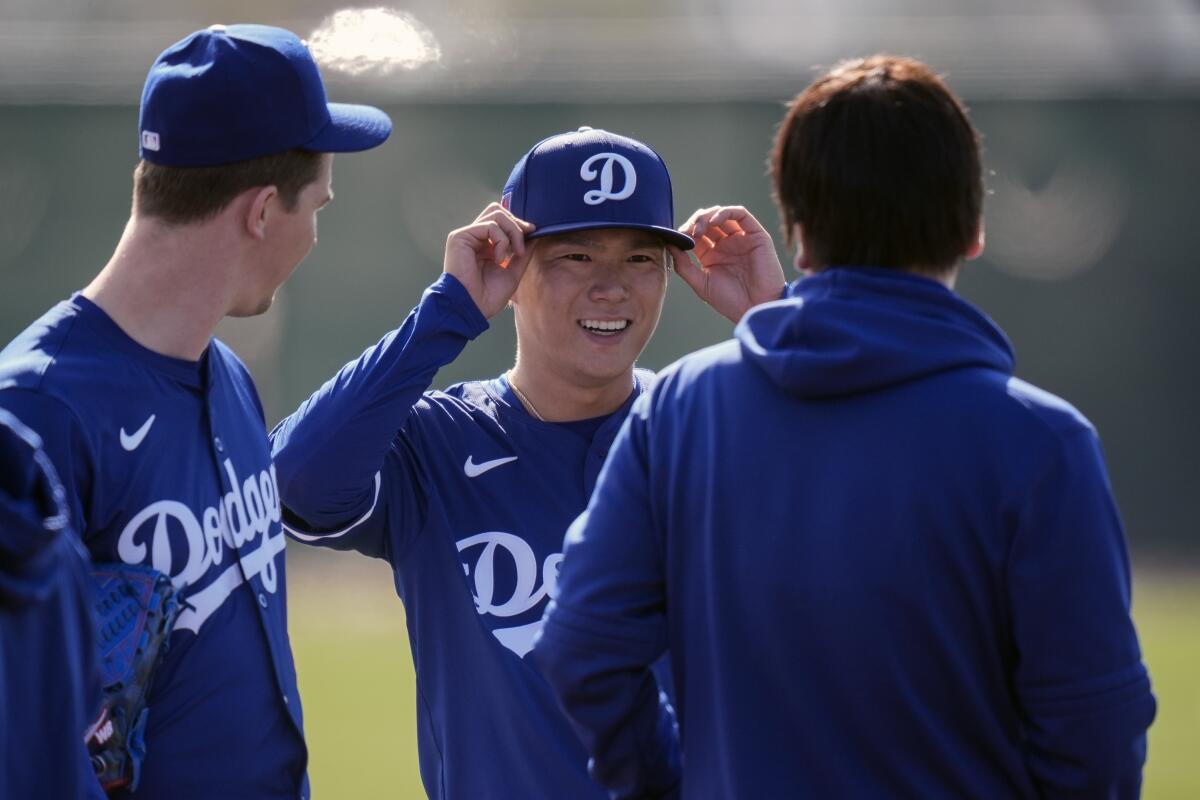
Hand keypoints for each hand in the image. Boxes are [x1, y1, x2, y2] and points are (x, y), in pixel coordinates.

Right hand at [444, 203, 535, 318]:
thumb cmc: (487, 297)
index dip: (518, 224)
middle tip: (523, 244)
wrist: (471, 309)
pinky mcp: (460, 237)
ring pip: (496, 214)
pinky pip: (489, 225)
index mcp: (484, 245)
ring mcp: (467, 235)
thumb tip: (535, 235)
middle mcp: (474, 238)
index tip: (533, 234)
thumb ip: (522, 253)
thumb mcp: (513, 272)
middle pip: (498, 211)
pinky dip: (501, 240)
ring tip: (515, 253)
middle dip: (517, 224)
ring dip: (513, 232)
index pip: (502, 221)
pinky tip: (499, 259)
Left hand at [671, 206, 786, 323]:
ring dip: (707, 216)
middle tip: (687, 232)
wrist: (755, 309)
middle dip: (694, 222)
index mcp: (712, 255)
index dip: (685, 232)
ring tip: (698, 229)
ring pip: (722, 214)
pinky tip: (714, 222)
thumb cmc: (729, 301)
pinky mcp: (756, 235)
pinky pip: (740, 214)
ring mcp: (741, 238)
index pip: (695, 234)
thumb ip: (683, 265)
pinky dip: (725, 212)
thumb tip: (669, 244)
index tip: (676, 237)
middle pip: (707, 222)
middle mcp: (726, 244)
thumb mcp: (700, 284)